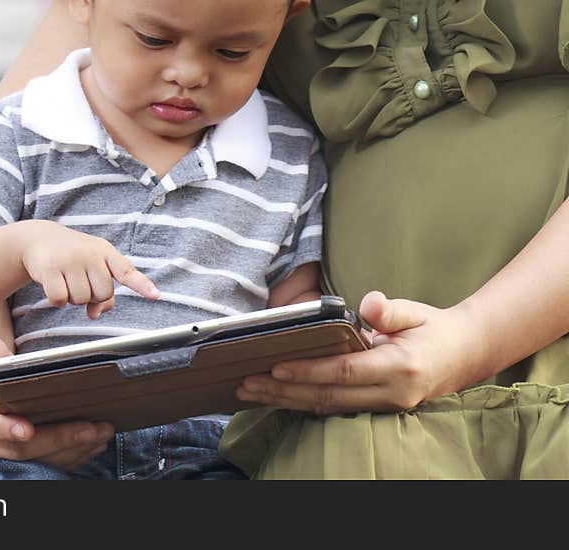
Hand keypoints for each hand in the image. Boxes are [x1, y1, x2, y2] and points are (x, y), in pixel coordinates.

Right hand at [0, 333, 114, 469]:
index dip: (5, 428)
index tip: (28, 429)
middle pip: (20, 448)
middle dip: (58, 439)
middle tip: (90, 428)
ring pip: (39, 460)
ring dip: (73, 449)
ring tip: (102, 431)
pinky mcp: (17, 462)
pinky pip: (47, 464)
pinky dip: (73, 455)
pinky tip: (95, 442)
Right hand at [21, 222, 158, 317]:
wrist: (40, 238)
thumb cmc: (72, 255)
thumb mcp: (92, 265)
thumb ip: (102, 290)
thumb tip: (96, 314)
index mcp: (105, 251)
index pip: (126, 271)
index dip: (142, 285)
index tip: (155, 295)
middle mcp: (90, 254)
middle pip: (103, 294)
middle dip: (92, 295)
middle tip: (80, 280)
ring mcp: (70, 260)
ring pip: (81, 300)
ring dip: (73, 297)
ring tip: (66, 279)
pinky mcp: (50, 268)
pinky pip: (60, 300)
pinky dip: (56, 300)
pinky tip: (54, 284)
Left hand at [235, 291, 483, 414]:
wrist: (465, 356)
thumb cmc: (434, 328)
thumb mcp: (416, 311)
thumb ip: (391, 309)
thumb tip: (369, 304)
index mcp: (399, 368)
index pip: (344, 372)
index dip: (308, 370)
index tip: (275, 365)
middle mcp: (391, 395)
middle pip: (328, 398)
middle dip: (284, 391)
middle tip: (247, 382)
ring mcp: (385, 407)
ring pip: (326, 408)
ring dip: (286, 400)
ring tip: (250, 392)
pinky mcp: (377, 409)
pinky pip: (334, 408)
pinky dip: (302, 402)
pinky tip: (276, 396)